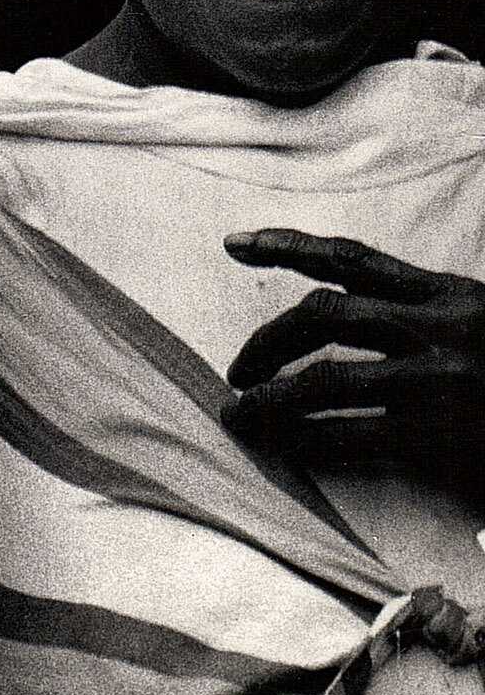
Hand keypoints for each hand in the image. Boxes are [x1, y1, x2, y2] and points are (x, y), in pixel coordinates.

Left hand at [223, 229, 484, 498]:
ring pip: (320, 381)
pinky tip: (285, 449)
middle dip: (267, 340)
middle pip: (322, 315)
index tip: (235, 245)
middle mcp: (441, 327)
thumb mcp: (483, 324)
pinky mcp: (435, 437)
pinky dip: (304, 442)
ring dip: (267, 400)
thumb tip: (362, 321)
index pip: (354, 258)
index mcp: (454, 294)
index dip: (288, 246)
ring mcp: (436, 382)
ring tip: (242, 417)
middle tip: (237, 369)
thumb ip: (432, 318)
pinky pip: (345, 436)